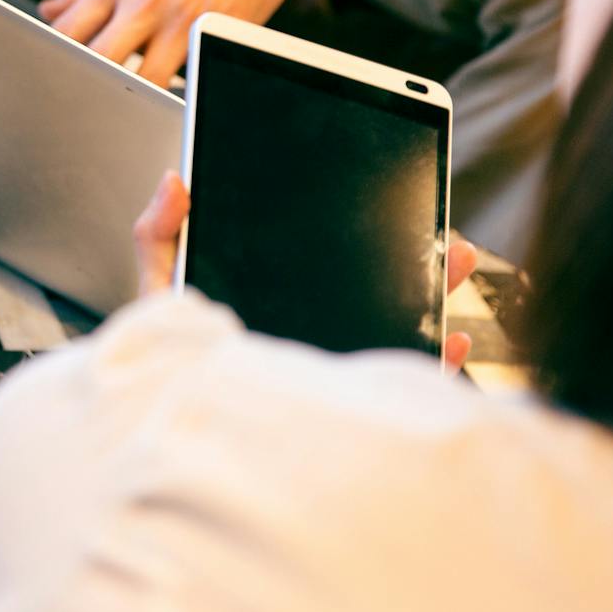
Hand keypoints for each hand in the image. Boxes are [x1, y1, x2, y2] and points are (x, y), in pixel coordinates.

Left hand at [41, 0, 318, 86]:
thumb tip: (49, 11)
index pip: (66, 33)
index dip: (53, 58)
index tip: (54, 72)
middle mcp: (146, 0)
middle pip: (98, 62)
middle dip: (90, 83)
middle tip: (90, 96)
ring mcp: (185, 18)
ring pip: (146, 80)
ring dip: (139, 92)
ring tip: (137, 94)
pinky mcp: (222, 32)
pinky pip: (194, 74)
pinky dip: (182, 85)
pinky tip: (179, 82)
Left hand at [133, 173, 480, 372]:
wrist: (175, 432)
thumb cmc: (167, 361)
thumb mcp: (159, 291)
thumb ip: (160, 234)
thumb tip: (176, 179)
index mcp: (276, 286)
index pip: (322, 245)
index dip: (358, 216)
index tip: (387, 182)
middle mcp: (313, 318)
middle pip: (375, 275)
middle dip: (413, 247)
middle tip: (437, 225)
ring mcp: (336, 358)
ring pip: (402, 317)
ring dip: (437, 288)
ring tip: (453, 259)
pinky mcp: (352, 402)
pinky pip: (403, 380)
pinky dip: (436, 359)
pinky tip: (451, 338)